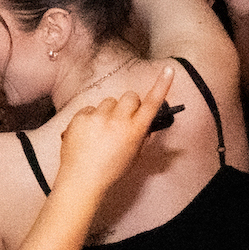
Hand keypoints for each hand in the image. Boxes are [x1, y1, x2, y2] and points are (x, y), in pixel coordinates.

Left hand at [54, 65, 176, 196]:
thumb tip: (143, 121)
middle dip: (130, 105)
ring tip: (101, 131)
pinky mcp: (80, 116)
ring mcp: (98, 117)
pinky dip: (91, 117)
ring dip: (108, 111)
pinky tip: (88, 133)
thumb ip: (140, 135)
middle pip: (130, 97)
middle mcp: (117, 121)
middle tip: (123, 118)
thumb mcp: (133, 155)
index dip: (162, 85)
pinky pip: (90, 108)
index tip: (167, 70)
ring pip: (109, 101)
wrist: (82, 180)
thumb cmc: (109, 171)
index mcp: (134, 131)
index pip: (152, 104)